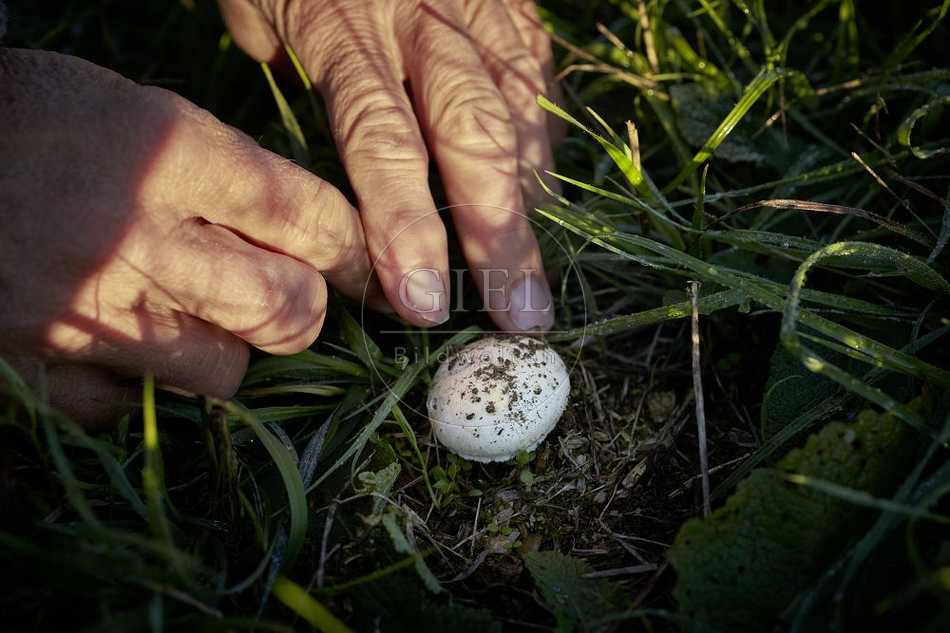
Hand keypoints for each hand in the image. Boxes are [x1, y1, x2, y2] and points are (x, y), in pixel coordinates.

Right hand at [0, 48, 377, 426]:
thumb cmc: (39, 122)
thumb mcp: (143, 112)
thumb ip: (229, 175)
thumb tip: (312, 238)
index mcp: (171, 153)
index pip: (309, 220)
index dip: (352, 253)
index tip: (359, 270)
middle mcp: (134, 235)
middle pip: (283, 311)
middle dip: (299, 312)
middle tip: (279, 299)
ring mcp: (82, 310)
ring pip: (220, 372)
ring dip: (224, 351)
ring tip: (188, 315)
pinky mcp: (33, 366)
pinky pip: (130, 408)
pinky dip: (136, 385)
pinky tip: (114, 343)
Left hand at [219, 0, 558, 330]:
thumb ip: (283, 65)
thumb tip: (311, 134)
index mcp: (343, 21)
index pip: (382, 137)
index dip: (405, 225)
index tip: (419, 303)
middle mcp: (420, 16)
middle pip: (471, 135)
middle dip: (495, 234)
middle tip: (515, 314)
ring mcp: (478, 6)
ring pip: (516, 111)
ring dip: (529, 204)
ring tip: (532, 281)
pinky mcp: (514, 2)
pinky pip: (536, 80)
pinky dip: (541, 145)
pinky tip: (540, 201)